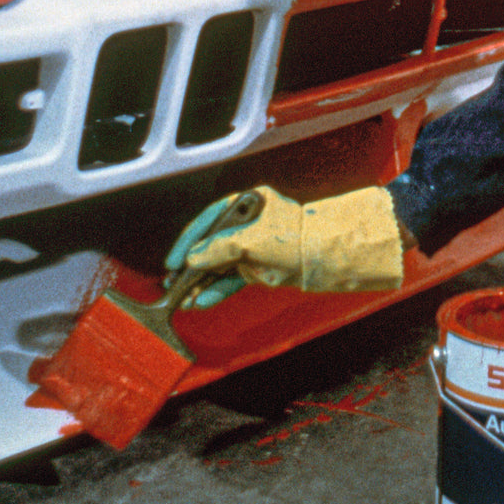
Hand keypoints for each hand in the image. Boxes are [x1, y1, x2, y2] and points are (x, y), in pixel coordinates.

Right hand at [166, 185, 404, 307]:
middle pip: (213, 242)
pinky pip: (234, 278)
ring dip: (203, 280)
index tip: (174, 259)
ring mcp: (257, 245)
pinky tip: (203, 299)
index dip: (189, 240)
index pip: (210, 219)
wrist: (329, 258)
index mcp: (250, 204)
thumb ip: (219, 247)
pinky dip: (219, 288)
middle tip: (173, 282)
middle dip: (193, 264)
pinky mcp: (263, 266)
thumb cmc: (297, 238)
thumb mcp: (252, 239)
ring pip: (222, 263)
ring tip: (184, 297)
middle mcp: (251, 222)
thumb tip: (193, 258)